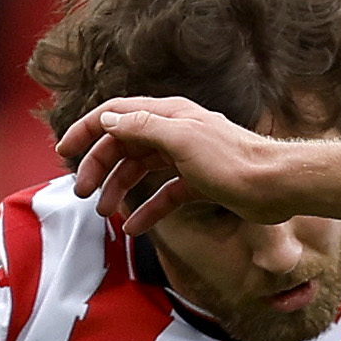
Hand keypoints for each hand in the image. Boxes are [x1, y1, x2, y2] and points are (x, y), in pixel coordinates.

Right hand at [66, 94, 285, 238]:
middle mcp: (175, 131)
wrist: (276, 185)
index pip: (116, 114)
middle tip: (81, 193)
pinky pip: (165, 195)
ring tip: (103, 212)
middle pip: (124, 144)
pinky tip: (135, 226)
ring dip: (119, 189)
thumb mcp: (180, 139)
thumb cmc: (232, 161)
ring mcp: (188, 158)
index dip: (87, 129)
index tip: (64, 150)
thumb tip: (108, 119)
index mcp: (168, 114)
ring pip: (142, 170)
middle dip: (98, 166)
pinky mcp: (201, 183)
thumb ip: (142, 127)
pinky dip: (149, 209)